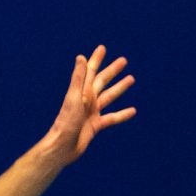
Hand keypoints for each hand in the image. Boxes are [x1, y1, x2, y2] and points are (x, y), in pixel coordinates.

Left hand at [43, 46, 135, 166]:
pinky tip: (133, 111)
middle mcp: (87, 99)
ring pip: (109, 97)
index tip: (102, 48)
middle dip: (112, 70)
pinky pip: (112, 118)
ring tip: (131, 79)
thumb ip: (78, 78)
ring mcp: (92, 112)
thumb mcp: (73, 98)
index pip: (90, 71)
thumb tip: (81, 57)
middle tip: (124, 60)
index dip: (96, 59)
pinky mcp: (96, 125)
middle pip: (102, 81)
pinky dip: (122, 114)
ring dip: (120, 88)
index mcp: (81, 91)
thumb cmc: (65, 123)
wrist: (62, 147)